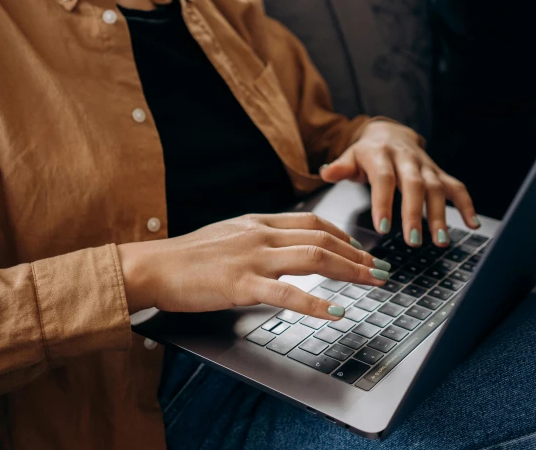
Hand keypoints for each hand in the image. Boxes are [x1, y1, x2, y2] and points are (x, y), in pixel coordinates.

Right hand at [117, 213, 391, 318]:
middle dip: (359, 255)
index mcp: (257, 222)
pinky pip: (288, 293)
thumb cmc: (185, 257)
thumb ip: (256, 238)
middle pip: (323, 238)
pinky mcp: (241, 284)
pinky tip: (336, 311)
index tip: (362, 250)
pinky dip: (317, 303)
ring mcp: (252, 258)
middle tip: (382, 270)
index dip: (344, 236)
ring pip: (315, 258)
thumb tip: (281, 247)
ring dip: (351, 272)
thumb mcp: (226, 236)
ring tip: (374, 284)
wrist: (153, 267)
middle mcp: (260, 234)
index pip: (312, 222)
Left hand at [319, 120, 478, 246]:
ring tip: (440, 240)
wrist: (389, 132)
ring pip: (436, 188)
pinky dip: (466, 205)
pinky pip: (456, 187)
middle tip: (414, 241)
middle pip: (414, 185)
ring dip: (440, 215)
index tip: (383, 227)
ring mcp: (425, 165)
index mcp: (381, 154)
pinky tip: (472, 224)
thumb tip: (326, 172)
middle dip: (415, 214)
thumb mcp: (349, 157)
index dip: (384, 202)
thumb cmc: (366, 153)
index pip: (383, 178)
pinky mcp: (439, 172)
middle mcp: (406, 158)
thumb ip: (340, 167)